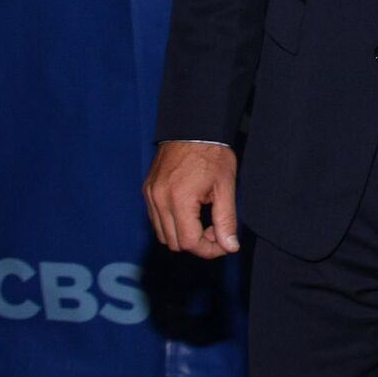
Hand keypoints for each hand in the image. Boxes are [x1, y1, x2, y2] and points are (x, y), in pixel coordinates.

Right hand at [142, 141, 239, 258]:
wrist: (193, 128)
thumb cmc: (212, 154)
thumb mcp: (226, 186)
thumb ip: (226, 219)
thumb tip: (230, 246)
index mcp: (179, 199)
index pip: (189, 242)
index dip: (209, 249)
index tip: (223, 241)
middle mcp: (159, 200)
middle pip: (174, 243)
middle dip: (197, 243)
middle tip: (216, 229)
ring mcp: (150, 196)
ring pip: (163, 234)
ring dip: (183, 235)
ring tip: (204, 219)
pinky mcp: (147, 191)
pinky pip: (156, 220)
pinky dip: (172, 223)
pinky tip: (190, 211)